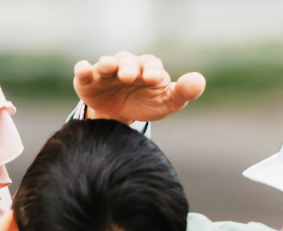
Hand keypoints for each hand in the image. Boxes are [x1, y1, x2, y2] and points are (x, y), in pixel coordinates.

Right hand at [73, 52, 205, 123]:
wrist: (121, 116)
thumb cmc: (148, 104)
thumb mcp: (168, 102)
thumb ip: (183, 92)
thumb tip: (200, 80)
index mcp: (148, 68)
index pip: (151, 65)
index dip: (152, 71)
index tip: (153, 79)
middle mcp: (127, 65)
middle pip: (128, 62)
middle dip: (129, 68)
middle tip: (129, 77)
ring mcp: (107, 72)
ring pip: (106, 63)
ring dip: (107, 64)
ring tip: (109, 68)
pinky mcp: (89, 80)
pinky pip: (84, 71)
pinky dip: (82, 69)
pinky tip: (84, 70)